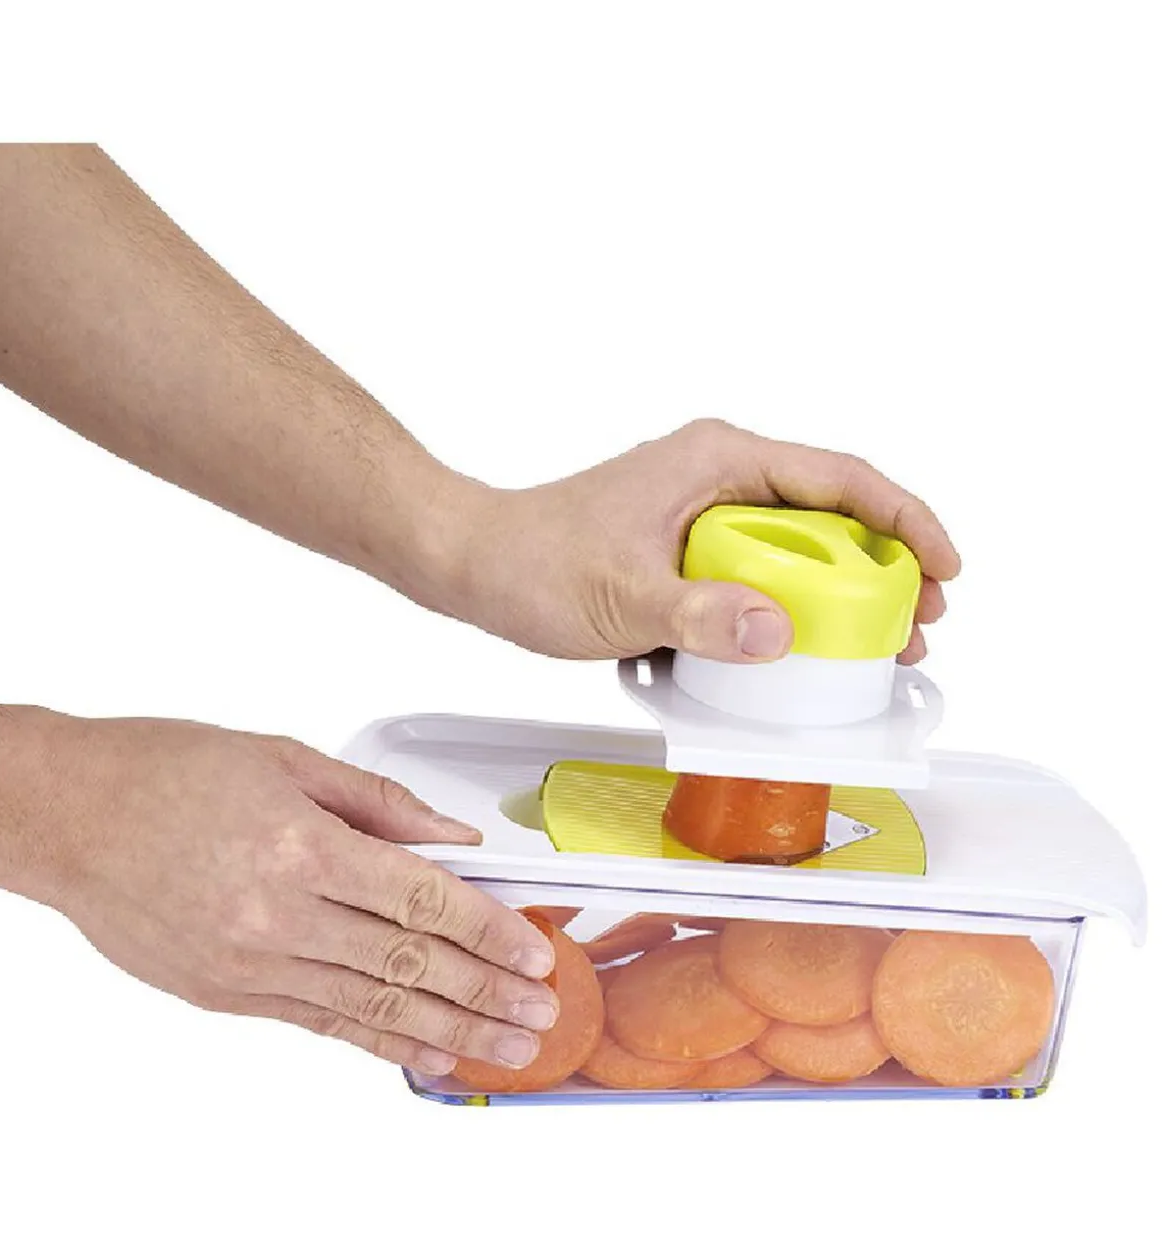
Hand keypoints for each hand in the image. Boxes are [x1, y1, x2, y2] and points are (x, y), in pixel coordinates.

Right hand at [15, 710, 558, 1076]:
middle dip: (486, 991)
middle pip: (408, 962)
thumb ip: (379, 804)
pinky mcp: (225, 993)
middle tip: (542, 1013)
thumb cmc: (167, 771)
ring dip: (448, 1030)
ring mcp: (249, 964)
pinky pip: (319, 1023)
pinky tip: (424, 1056)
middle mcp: (280, 916)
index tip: (535, 952)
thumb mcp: (285, 759)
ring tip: (506, 1051)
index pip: (422, 899)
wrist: (63, 814)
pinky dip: (378, 1043)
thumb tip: (452, 839)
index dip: (488, 930)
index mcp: (302, 848)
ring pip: (373, 1005)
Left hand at [456, 420, 958, 663]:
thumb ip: (698, 615)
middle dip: (885, 566)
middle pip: (831, 512)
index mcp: (717, 460)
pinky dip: (788, 607)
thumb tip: (780, 630)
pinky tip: (798, 654)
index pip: (839, 477)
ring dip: (840, 593)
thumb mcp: (620, 596)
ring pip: (797, 546)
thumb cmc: (532, 563)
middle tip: (918, 628)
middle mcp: (718, 475)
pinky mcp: (686, 548)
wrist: (472, 563)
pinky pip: (758, 571)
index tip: (946, 568)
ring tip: (875, 650)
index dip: (905, 518)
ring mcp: (703, 511)